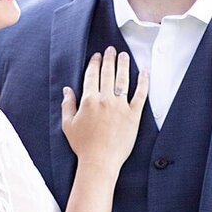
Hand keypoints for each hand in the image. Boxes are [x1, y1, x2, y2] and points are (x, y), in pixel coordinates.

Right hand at [60, 47, 148, 173]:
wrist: (100, 161)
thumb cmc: (83, 145)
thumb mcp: (68, 125)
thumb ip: (67, 105)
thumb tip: (67, 89)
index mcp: (88, 100)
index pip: (92, 76)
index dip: (94, 63)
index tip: (97, 56)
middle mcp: (105, 100)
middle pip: (108, 73)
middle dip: (109, 59)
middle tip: (111, 50)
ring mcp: (121, 107)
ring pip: (123, 80)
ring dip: (123, 65)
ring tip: (124, 55)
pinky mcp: (134, 115)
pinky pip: (140, 95)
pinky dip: (143, 82)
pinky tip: (144, 72)